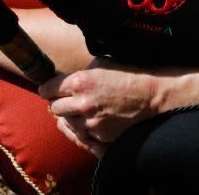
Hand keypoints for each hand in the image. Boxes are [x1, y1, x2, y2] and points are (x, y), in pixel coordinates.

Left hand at [39, 57, 166, 155]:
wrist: (151, 96)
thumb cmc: (127, 75)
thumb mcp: (100, 64)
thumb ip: (78, 73)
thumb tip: (63, 79)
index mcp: (79, 82)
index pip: (46, 89)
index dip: (49, 88)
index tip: (52, 89)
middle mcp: (81, 103)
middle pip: (53, 108)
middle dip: (59, 102)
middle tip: (69, 99)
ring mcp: (89, 122)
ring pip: (67, 122)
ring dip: (73, 115)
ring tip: (87, 108)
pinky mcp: (99, 135)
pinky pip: (83, 131)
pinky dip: (87, 126)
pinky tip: (98, 117)